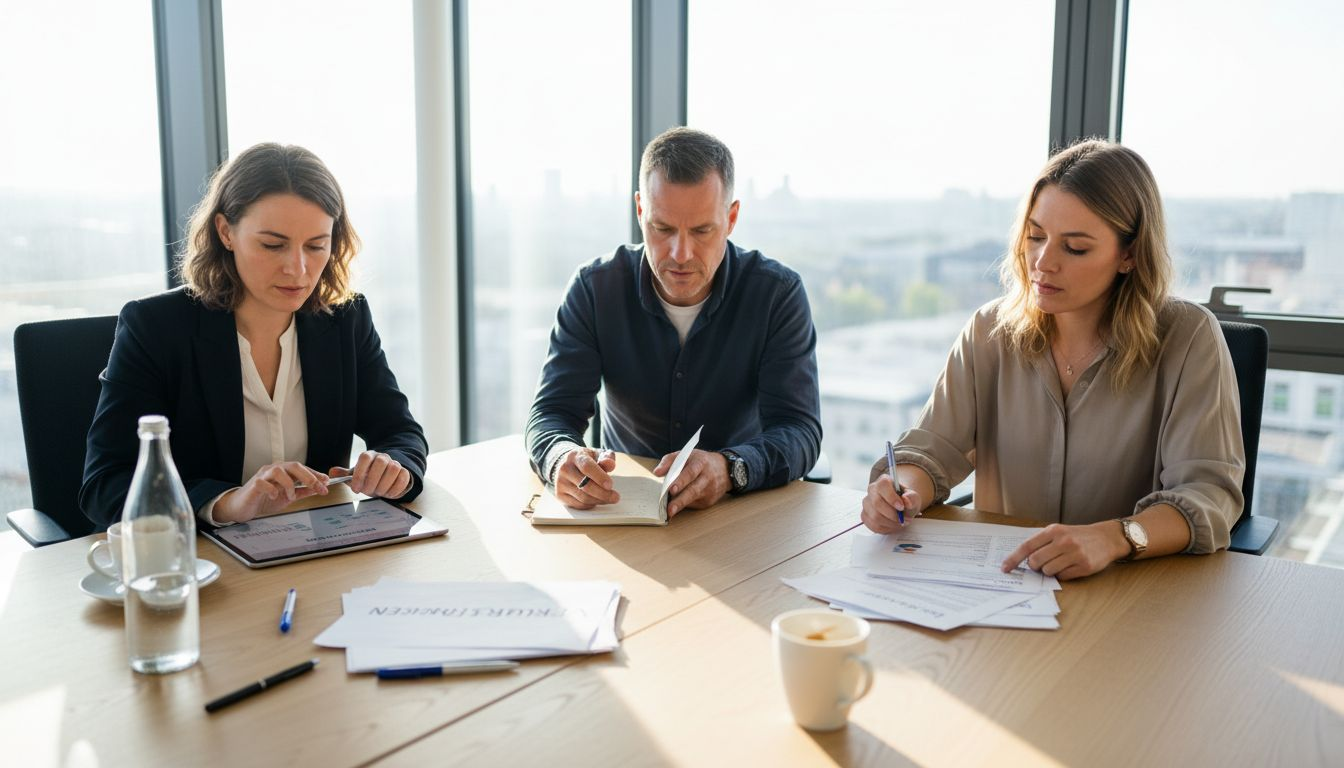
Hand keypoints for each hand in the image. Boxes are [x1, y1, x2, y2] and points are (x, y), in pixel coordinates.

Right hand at [215, 461, 331, 522]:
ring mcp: (263, 475)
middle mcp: (274, 470)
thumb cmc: (263, 500)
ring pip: (279, 470)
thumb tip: (318, 488)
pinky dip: (272, 489)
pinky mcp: (253, 484)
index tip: (326, 483)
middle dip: (308, 476)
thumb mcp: (287, 497)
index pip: (302, 469)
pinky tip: (274, 496)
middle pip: (293, 465)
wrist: (242, 507)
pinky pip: (263, 482)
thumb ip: (302, 492)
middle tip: (317, 486)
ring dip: (289, 484)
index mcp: (284, 472)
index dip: (315, 474)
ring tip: (291, 496)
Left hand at [341, 451, 411, 498]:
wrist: (385, 477)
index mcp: (369, 456)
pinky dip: (395, 488)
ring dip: (384, 485)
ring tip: (378, 493)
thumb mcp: (355, 476)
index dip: (359, 474)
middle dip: (373, 480)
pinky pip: (404, 477)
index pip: (364, 458)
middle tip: (368, 492)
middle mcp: (383, 457)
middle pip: (380, 462)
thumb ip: (344, 475)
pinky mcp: (404, 472)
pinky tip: (388, 494)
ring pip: (393, 469)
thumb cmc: (368, 477)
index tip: (356, 489)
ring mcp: (395, 463)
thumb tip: (332, 472)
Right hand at [554, 448, 618, 508]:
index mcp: (575, 456)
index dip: (600, 477)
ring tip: (609, 498)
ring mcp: (561, 483)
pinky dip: (591, 504)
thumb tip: (610, 464)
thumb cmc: (586, 460)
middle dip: (603, 493)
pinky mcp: (560, 495)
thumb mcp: (597, 454)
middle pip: (585, 486)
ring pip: (583, 497)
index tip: (611, 485)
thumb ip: (606, 458)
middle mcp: (565, 469)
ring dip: (599, 500)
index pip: (587, 467)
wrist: (565, 464)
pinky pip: (578, 504)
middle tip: (615, 497)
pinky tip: (598, 500)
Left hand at [652, 448, 730, 516]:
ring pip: (694, 499)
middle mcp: (707, 477)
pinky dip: (686, 505)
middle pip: (693, 490)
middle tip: (669, 508)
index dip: (681, 481)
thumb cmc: (700, 461)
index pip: (690, 473)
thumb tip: (656, 472)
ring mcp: (710, 490)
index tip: (671, 489)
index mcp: (700, 463)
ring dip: (681, 506)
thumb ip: (669, 461)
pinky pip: (696, 504)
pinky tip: (678, 506)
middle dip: (680, 500)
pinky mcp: (710, 500)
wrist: (724, 468)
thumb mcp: (685, 455)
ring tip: (670, 512)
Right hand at [861, 473, 921, 533]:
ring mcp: (866, 504)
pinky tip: (893, 525)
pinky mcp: (865, 516)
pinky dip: (886, 528)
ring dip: (891, 523)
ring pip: (875, 516)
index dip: (891, 497)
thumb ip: (912, 497)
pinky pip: (873, 525)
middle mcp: (872, 490)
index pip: (882, 486)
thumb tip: (906, 500)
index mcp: (883, 481)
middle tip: (904, 519)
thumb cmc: (905, 500)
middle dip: (893, 515)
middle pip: (877, 503)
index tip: (902, 507)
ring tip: (900, 522)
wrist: (901, 507)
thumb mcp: (913, 497)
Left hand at [1000, 521, 1129, 580]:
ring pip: (1048, 571)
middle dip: (1035, 566)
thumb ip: (1041, 542)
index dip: (1013, 559)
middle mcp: (1063, 541)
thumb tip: (1021, 559)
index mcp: (1053, 531)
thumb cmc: (1077, 536)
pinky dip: (1062, 575)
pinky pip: (1063, 577)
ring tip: (1059, 563)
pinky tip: (1070, 566)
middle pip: (1035, 562)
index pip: (1027, 546)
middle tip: (1042, 563)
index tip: (1004, 568)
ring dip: (1050, 571)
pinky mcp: (1084, 566)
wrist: (1106, 538)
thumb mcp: (1059, 532)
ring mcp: (1075, 554)